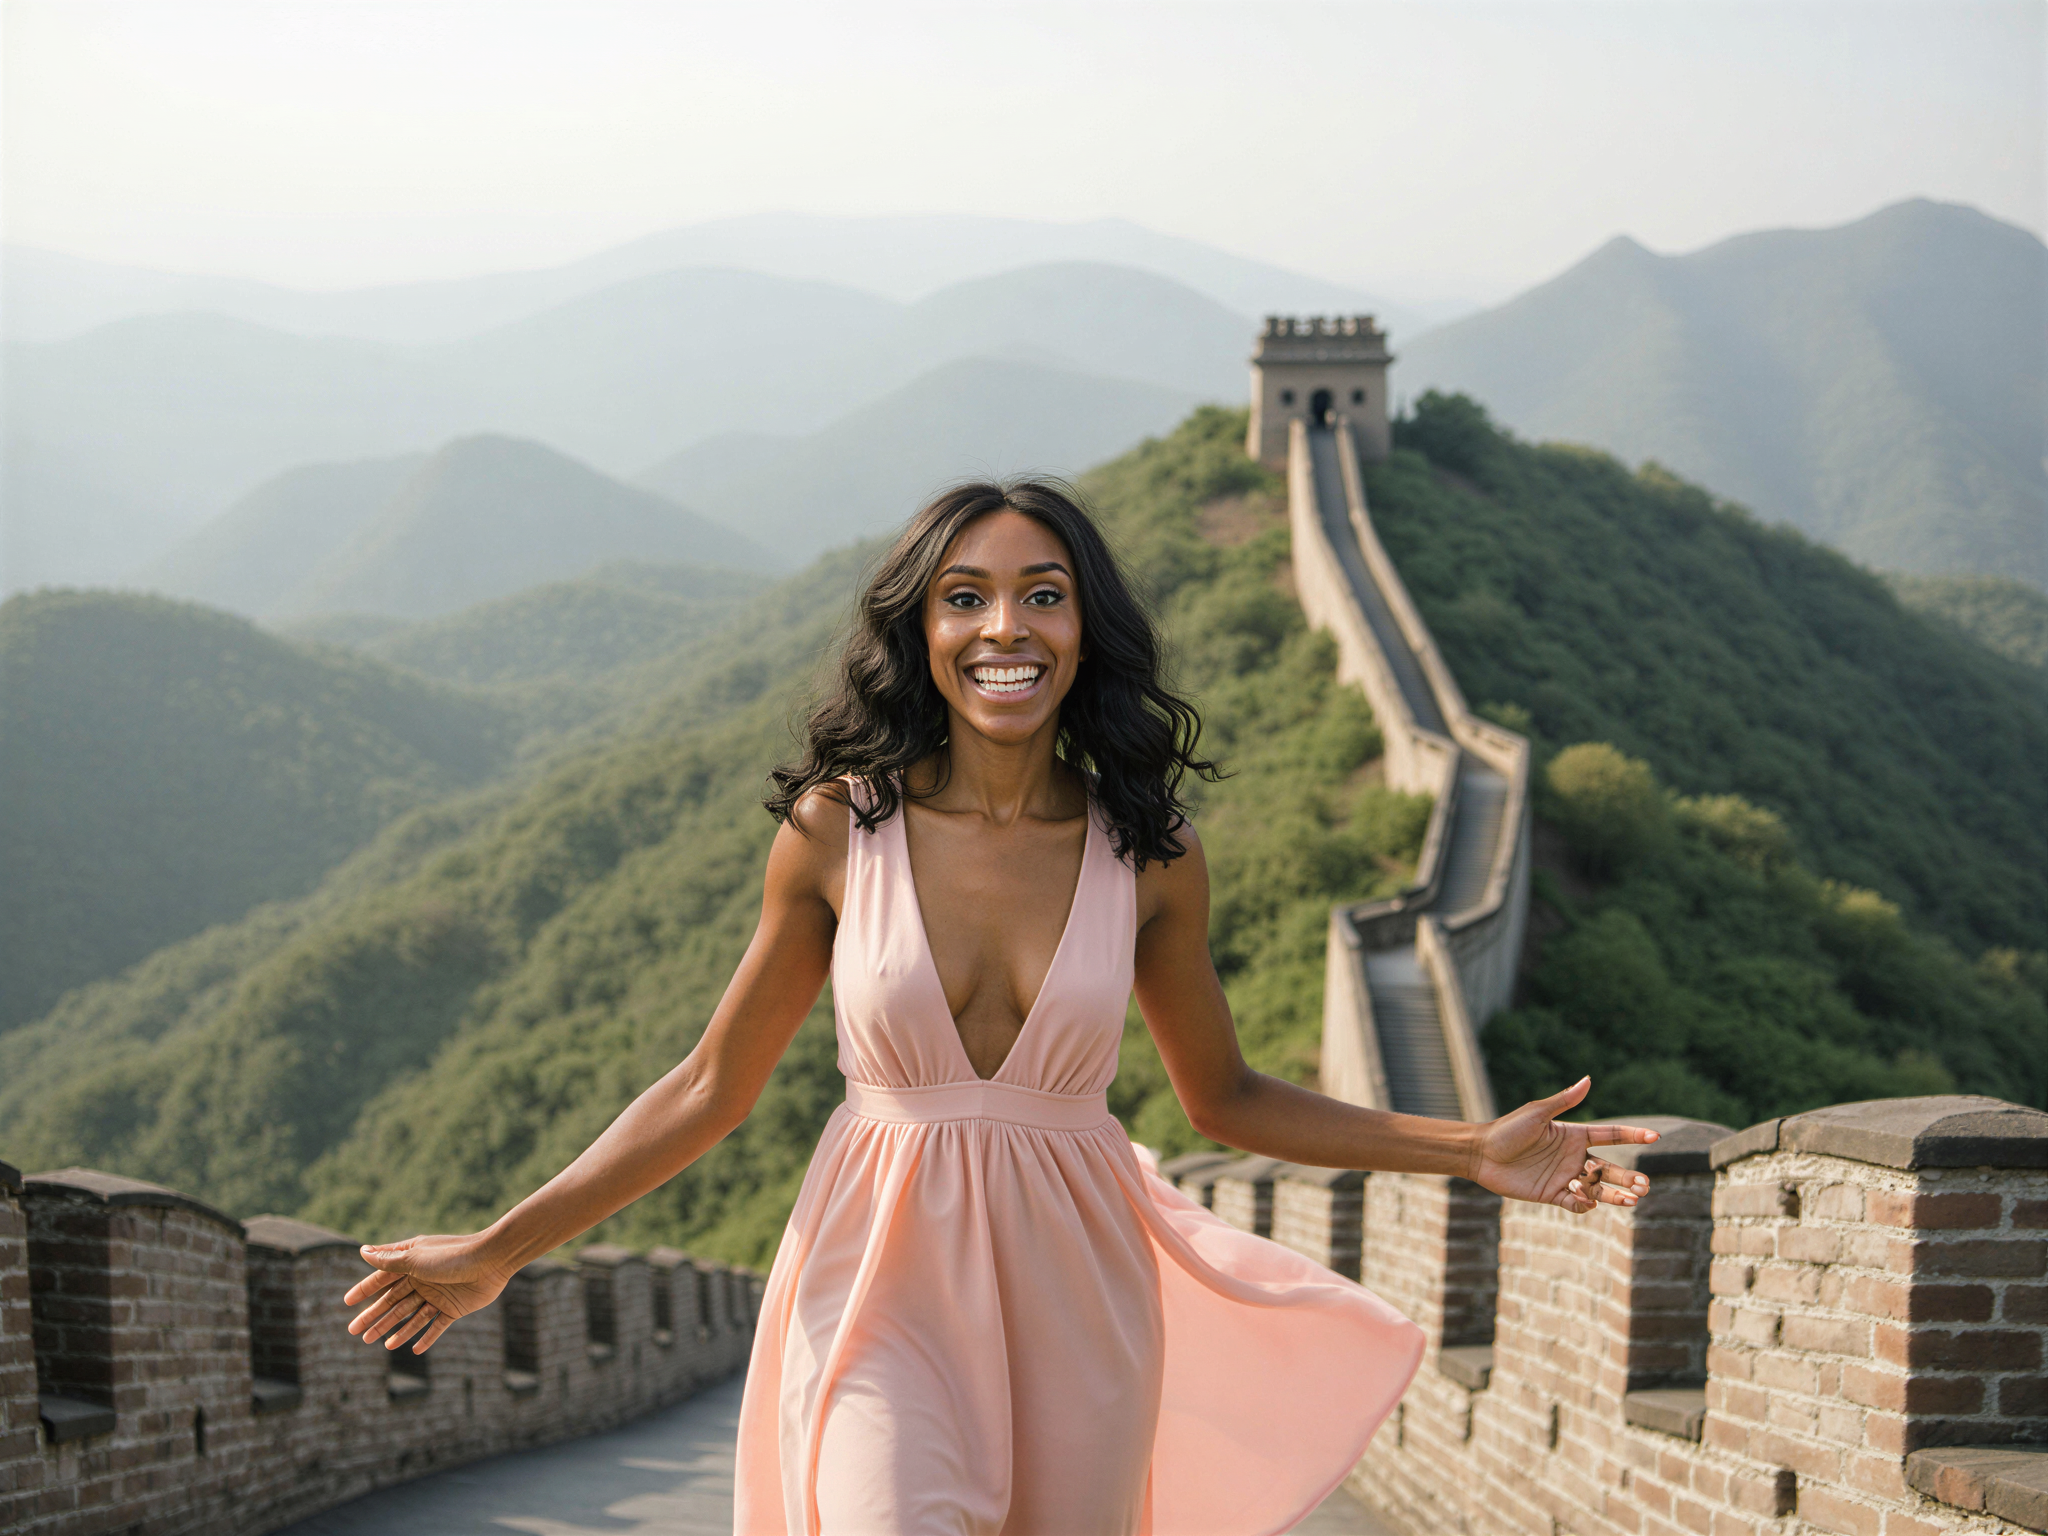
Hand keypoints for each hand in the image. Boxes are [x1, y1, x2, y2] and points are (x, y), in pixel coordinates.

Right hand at [343, 1233, 511, 1354]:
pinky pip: (436, 1325)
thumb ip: (390, 1260)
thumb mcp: (416, 1258)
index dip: (364, 1290)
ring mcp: (439, 1295)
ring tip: (380, 1344)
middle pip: (394, 1301)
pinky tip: (413, 1349)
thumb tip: (362, 1251)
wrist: (492, 1260)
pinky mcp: (455, 1308)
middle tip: (356, 1332)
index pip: (382, 1278)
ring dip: (396, 1330)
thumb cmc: (452, 1255)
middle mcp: (424, 1279)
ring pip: (411, 1316)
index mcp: (412, 1263)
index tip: (345, 1302)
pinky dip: (426, 1337)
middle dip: (375, 1316)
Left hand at [1471, 1077, 1657, 1213]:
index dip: (1633, 1136)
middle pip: (1610, 1168)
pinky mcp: (1552, 1194)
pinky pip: (1576, 1203)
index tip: (1655, 1136)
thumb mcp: (1537, 1113)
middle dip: (1629, 1176)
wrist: (1481, 1154)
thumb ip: (1565, 1100)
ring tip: (1633, 1200)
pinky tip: (1590, 1201)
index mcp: (1574, 1135)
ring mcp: (1565, 1177)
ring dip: (1615, 1194)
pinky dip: (1585, 1204)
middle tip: (1645, 1185)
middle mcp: (1573, 1157)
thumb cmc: (1507, 1129)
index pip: (1610, 1135)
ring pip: (1598, 1188)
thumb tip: (1589, 1078)